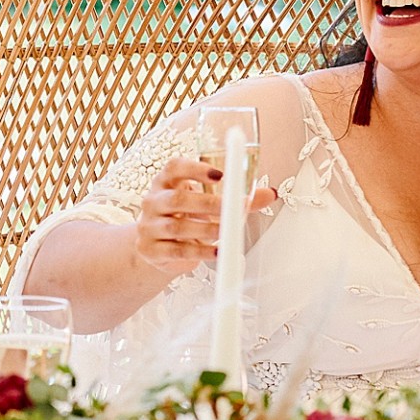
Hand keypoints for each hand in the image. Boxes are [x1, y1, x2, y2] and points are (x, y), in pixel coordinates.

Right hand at [133, 157, 277, 276]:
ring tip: (227, 231)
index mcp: (165, 182)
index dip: (196, 169)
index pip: (174, 168)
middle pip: (177, 198)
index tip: (220, 174)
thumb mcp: (206, 202)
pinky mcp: (151, 249)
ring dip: (207, 229)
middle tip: (234, 207)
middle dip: (209, 204)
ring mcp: (149, 226)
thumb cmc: (184, 217)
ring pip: (177, 226)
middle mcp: (154, 201)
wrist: (156, 245)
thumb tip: (270, 193)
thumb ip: (237, 196)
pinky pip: (177, 251)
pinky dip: (200, 251)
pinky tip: (217, 251)